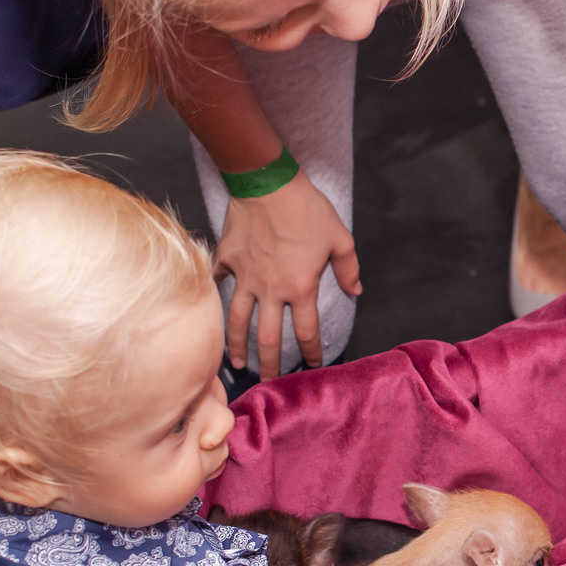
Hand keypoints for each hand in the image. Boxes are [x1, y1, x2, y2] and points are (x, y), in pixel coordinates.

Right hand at [215, 173, 360, 375]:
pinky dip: (213, 299)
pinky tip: (210, 315)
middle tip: (270, 382)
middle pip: (269, 338)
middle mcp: (270, 290)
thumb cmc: (307, 208)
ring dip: (237, 346)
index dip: (312, 353)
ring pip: (237, 322)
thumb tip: (356, 291)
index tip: (314, 366)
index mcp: (301, 288)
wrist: (267, 183)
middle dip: (271, 365)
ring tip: (237, 365)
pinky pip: (217, 284)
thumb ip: (348, 269)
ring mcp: (244, 277)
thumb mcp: (339, 238)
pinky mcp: (226, 260)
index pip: (307, 332)